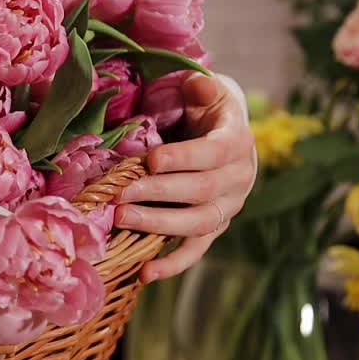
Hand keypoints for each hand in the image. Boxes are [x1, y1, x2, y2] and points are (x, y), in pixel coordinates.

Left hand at [115, 74, 255, 282]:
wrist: (221, 132)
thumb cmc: (204, 107)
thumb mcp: (206, 90)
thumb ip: (201, 88)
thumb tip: (197, 86)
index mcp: (237, 142)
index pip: (213, 153)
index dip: (183, 158)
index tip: (150, 160)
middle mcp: (239, 178)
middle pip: (201, 192)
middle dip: (158, 193)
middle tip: (119, 194)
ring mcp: (227, 207)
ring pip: (198, 223)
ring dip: (158, 224)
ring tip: (121, 219)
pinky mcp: (213, 227)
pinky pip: (195, 250)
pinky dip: (172, 264)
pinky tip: (144, 273)